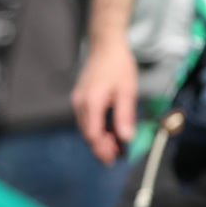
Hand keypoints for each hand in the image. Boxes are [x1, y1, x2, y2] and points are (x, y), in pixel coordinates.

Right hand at [70, 33, 142, 163]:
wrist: (105, 46)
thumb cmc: (118, 65)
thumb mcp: (127, 91)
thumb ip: (125, 116)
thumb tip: (126, 138)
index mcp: (91, 102)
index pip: (93, 134)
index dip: (103, 149)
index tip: (114, 159)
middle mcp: (80, 103)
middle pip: (88, 134)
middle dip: (102, 147)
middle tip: (118, 156)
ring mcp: (78, 100)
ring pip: (86, 128)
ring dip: (100, 139)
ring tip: (116, 145)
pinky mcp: (80, 98)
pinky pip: (86, 120)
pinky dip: (97, 129)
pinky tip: (109, 131)